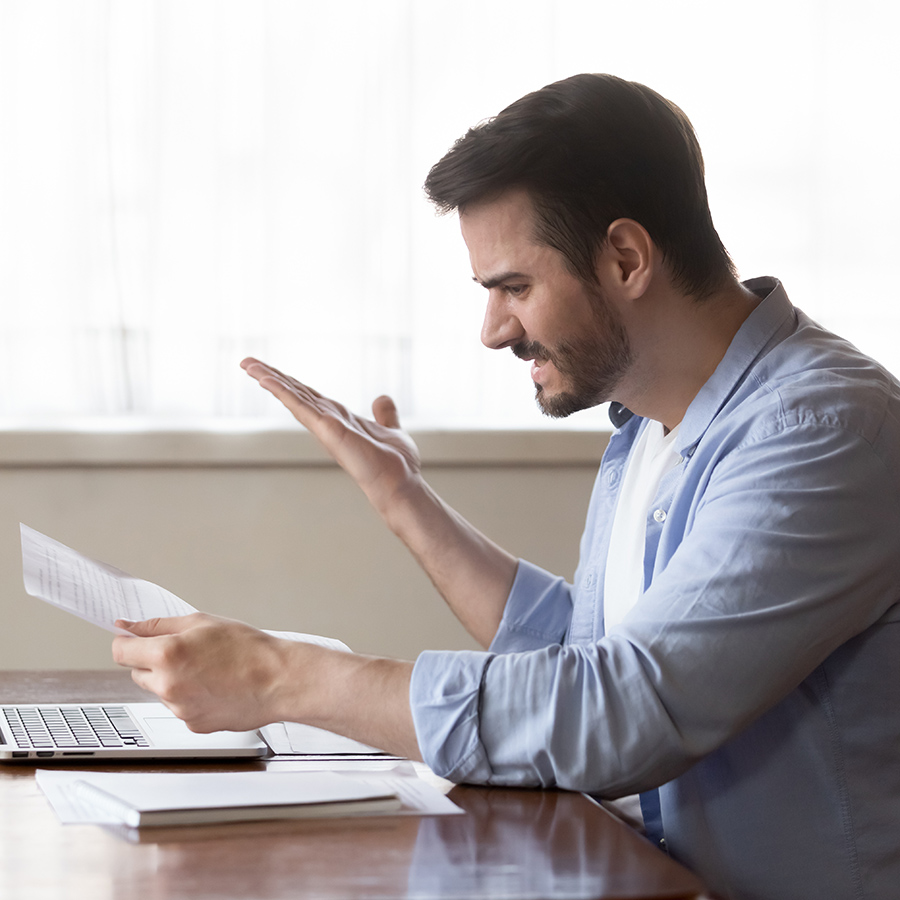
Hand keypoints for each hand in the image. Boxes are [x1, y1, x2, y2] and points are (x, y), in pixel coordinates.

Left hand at [111, 613, 301, 732]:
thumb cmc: (248, 649)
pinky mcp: (192, 724)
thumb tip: (128, 627)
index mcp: (167, 654)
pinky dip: (190, 697)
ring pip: (159, 690)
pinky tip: (214, 686)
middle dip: (153, 661)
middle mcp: (168, 685)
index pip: (121, 651)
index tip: (134, 640)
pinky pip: (179, 706)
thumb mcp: (202, 622)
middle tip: (186, 652)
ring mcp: (179, 708)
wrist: (278, 680)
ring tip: (208, 670)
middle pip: (137, 672)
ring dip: (172, 680)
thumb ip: (158, 625)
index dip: (128, 643)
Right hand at [241, 358, 421, 517]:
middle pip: (295, 393)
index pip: (309, 396)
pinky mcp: (327, 429)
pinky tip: (266, 379)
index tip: (270, 371)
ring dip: (269, 379)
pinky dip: (282, 391)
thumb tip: (381, 398)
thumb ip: (384, 414)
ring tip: (247, 364)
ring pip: (292, 397)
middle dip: (271, 377)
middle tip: (246, 362)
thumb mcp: (391, 430)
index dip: (290, 382)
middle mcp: (327, 423)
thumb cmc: (396, 465)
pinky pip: (300, 405)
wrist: (401, 484)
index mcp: (339, 421)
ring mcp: (325, 427)